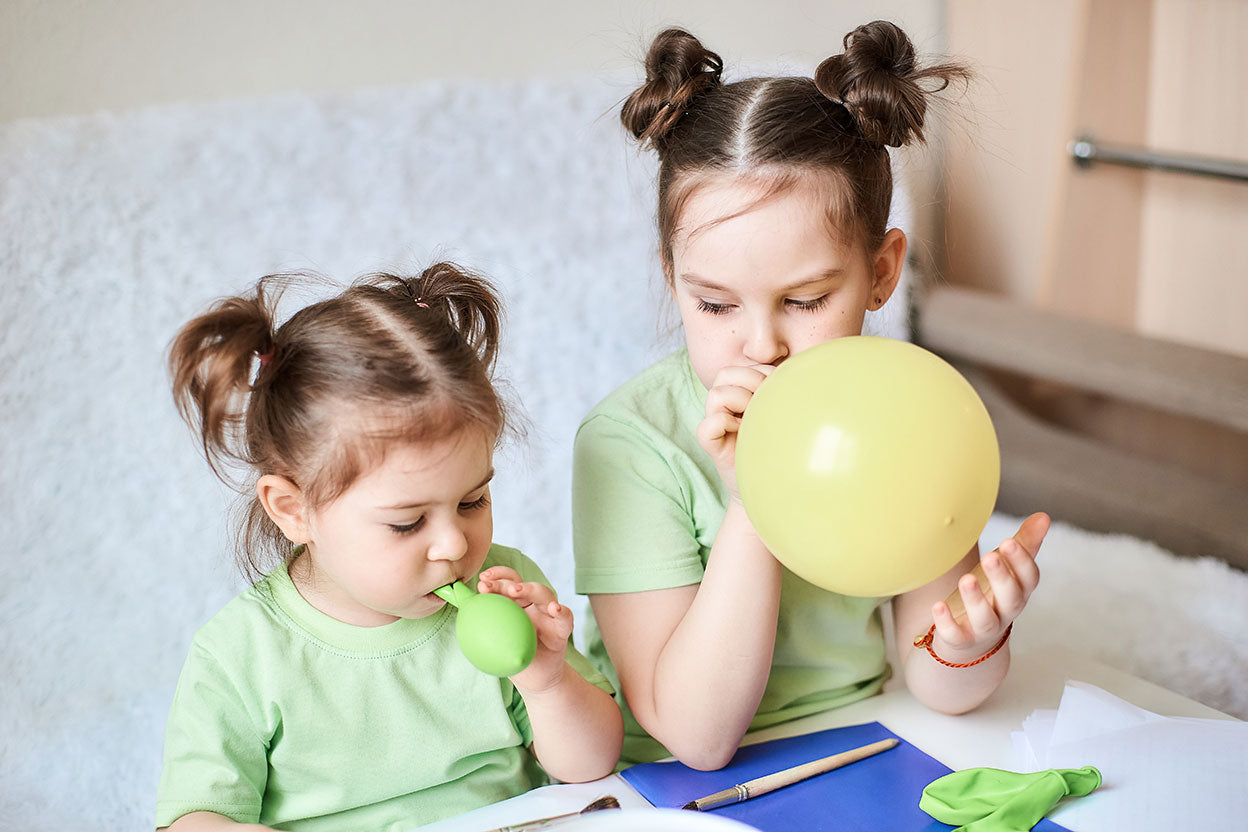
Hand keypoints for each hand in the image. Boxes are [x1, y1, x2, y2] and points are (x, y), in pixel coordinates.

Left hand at [477, 566, 573, 692]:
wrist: (535, 679)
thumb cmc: (512, 656)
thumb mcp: (494, 641)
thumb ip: (482, 624)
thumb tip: (458, 608)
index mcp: (517, 603)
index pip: (508, 582)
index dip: (497, 576)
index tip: (483, 580)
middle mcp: (533, 604)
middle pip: (523, 585)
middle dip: (506, 582)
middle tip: (491, 586)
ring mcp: (548, 615)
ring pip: (544, 594)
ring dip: (531, 589)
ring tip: (516, 591)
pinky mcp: (562, 628)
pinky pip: (565, 616)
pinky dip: (561, 611)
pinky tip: (554, 610)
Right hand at [695, 364, 773, 499]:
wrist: (773, 487)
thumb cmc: (783, 446)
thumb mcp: (786, 413)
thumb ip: (783, 392)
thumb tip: (799, 373)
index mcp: (742, 394)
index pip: (743, 366)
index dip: (761, 372)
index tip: (777, 392)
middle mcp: (725, 406)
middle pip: (725, 374)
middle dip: (750, 382)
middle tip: (765, 404)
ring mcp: (717, 424)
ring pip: (715, 393)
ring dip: (739, 401)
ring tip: (753, 419)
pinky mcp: (712, 445)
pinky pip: (707, 426)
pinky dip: (725, 424)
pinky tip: (742, 433)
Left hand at [929, 512, 1047, 661]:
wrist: (972, 637)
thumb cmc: (992, 593)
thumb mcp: (1007, 568)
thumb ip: (1023, 544)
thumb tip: (1043, 516)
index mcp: (1018, 591)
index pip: (1028, 578)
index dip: (1021, 561)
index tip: (1008, 542)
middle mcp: (1005, 611)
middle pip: (1011, 598)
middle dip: (1001, 578)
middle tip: (990, 557)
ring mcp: (984, 628)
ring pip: (985, 618)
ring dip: (976, 600)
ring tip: (965, 579)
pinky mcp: (961, 640)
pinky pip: (956, 635)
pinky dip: (947, 623)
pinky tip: (937, 606)